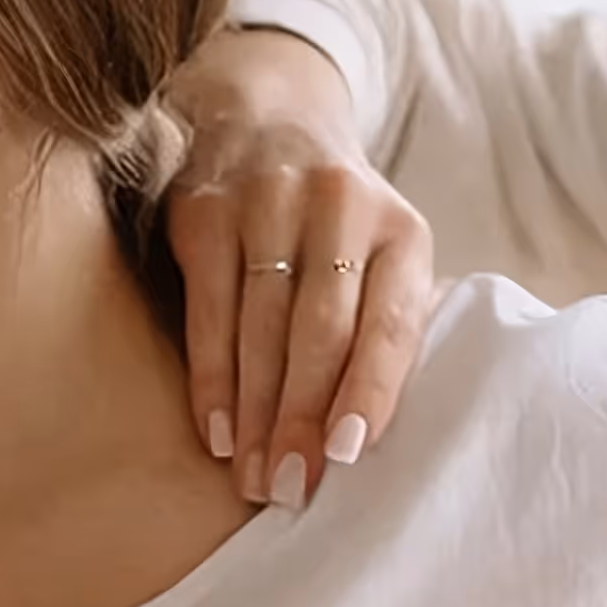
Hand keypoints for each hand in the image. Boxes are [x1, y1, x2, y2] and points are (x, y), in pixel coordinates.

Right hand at [162, 106, 444, 509]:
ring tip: (252, 477)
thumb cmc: (340, 226)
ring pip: (260, 327)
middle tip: (288, 489)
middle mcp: (339, 204)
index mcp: (401, 229)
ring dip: (254, 413)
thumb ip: (386, 327)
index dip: (368, 391)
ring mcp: (268, 200)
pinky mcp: (205, 208)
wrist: (270, 117)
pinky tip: (216, 430)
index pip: (389, 322)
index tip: (346, 455)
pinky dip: (212, 378)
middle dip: (301, 419)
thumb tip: (361, 443)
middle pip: (319, 332)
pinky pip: (208, 309)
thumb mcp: (384, 258)